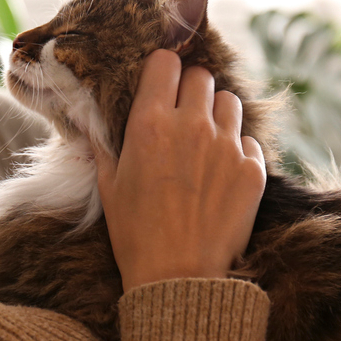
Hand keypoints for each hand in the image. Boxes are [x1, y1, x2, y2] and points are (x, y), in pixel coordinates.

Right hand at [96, 49, 265, 291]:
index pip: (165, 62)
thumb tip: (87, 115)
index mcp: (149, 123)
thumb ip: (103, 141)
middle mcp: (191, 126)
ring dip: (217, 114)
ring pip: (230, 101)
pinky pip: (249, 140)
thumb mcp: (108, 183)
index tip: (159, 83)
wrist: (178, 278)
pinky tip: (221, 173)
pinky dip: (237, 149)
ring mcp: (226, 146)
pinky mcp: (254, 169)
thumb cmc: (134, 232)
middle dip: (190, 89)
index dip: (161, 70)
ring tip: (204, 141)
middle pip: (200, 76)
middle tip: (182, 113)